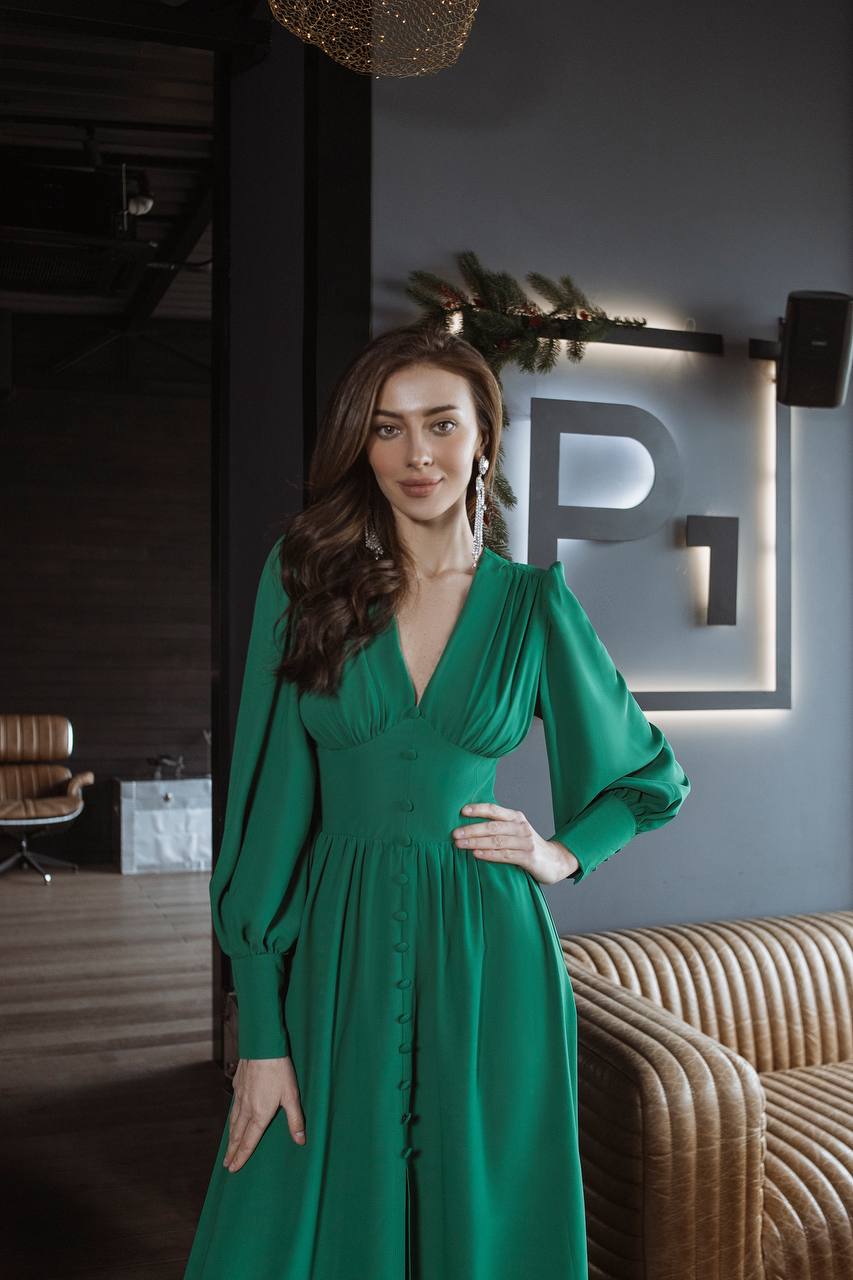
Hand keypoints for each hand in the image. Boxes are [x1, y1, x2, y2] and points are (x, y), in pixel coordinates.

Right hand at [223, 1056, 305, 1172]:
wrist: (263, 1047)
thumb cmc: (280, 1071)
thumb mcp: (292, 1096)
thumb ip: (295, 1120)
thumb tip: (300, 1141)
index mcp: (259, 1114)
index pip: (248, 1142)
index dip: (241, 1157)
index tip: (234, 1169)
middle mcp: (246, 1108)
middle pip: (237, 1135)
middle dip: (231, 1151)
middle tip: (226, 1164)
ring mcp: (240, 1096)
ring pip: (232, 1122)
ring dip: (230, 1137)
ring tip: (228, 1146)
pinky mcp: (237, 1085)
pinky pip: (233, 1107)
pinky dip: (231, 1118)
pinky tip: (232, 1118)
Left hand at [451, 801, 579, 885]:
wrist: (555, 860)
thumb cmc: (527, 845)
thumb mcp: (515, 831)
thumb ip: (498, 827)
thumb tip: (468, 825)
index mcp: (516, 817)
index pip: (494, 809)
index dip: (478, 809)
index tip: (461, 811)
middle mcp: (521, 827)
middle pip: (493, 826)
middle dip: (472, 829)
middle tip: (454, 834)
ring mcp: (525, 842)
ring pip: (496, 841)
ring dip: (476, 842)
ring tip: (460, 845)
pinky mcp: (529, 857)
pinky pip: (505, 855)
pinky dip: (489, 855)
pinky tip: (476, 854)